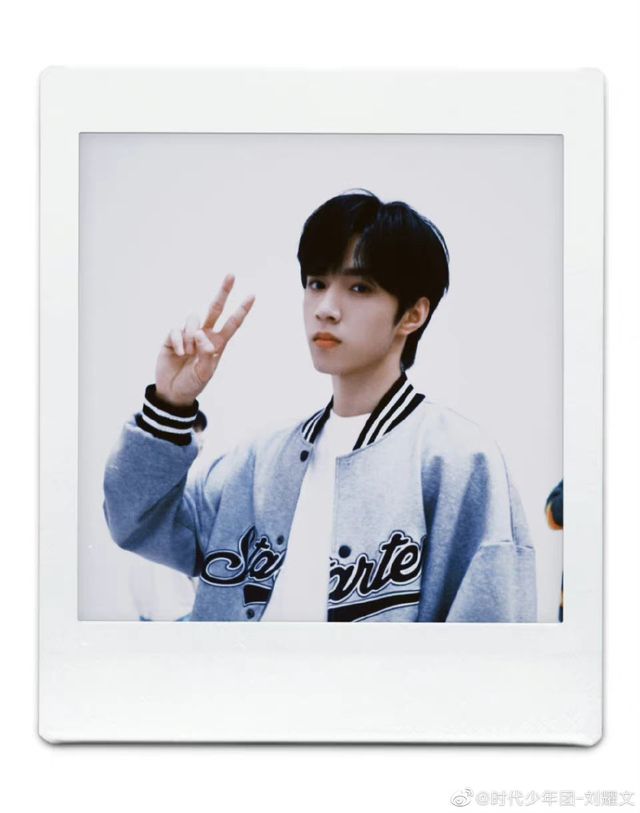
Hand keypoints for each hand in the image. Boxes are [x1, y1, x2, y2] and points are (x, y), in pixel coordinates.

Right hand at [155, 274, 254, 407]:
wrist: (173, 392)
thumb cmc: (192, 383)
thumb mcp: (204, 373)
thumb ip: (207, 355)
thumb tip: (201, 335)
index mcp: (218, 343)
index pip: (232, 323)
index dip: (242, 310)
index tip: (252, 295)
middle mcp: (204, 334)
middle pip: (215, 308)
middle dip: (223, 292)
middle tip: (232, 274)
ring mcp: (188, 334)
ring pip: (193, 319)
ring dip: (191, 336)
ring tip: (187, 353)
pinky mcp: (172, 337)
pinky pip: (176, 330)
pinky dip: (178, 341)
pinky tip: (178, 353)